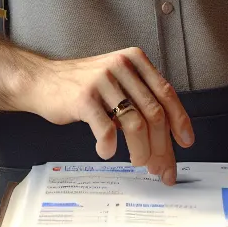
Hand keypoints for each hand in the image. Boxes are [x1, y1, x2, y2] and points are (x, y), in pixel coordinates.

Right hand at [19, 47, 194, 184]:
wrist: (42, 80)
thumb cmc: (81, 85)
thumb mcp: (117, 81)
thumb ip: (140, 101)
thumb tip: (165, 143)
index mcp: (134, 60)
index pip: (166, 93)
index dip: (180, 121)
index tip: (186, 142)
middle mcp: (121, 66)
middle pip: (154, 113)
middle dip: (161, 146)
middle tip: (160, 166)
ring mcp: (102, 81)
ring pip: (135, 124)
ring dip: (140, 150)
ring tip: (137, 161)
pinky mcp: (83, 98)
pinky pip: (107, 129)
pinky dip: (110, 146)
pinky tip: (106, 151)